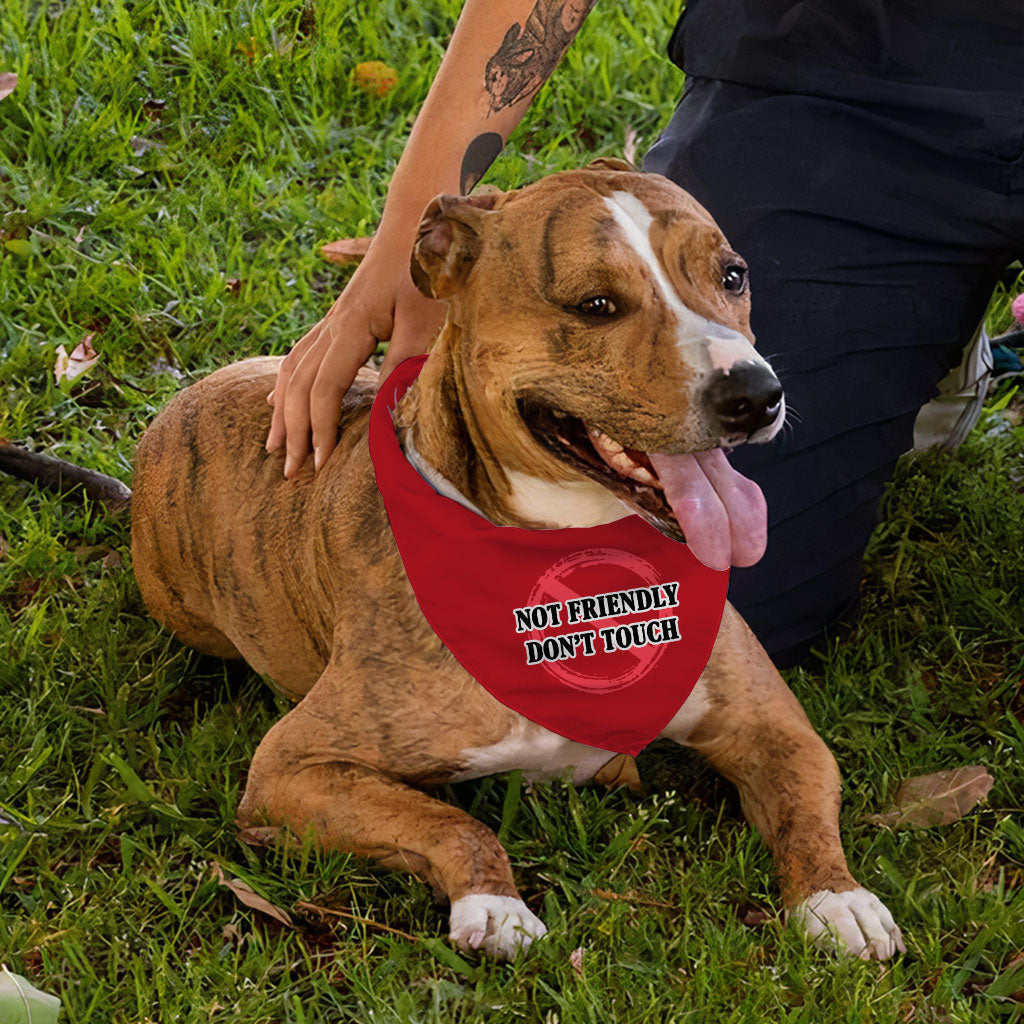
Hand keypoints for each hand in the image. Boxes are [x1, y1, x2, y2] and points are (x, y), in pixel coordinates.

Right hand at [266, 245, 445, 476]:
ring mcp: (333, 320)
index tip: (322, 465)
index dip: (321, 429)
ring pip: (292, 370)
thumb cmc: (428, 269)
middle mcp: (333, 325)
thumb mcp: (425, 320)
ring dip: (283, 411)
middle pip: (299, 385)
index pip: (324, 389)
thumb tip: (386, 414)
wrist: (420, 220)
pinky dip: (287, 383)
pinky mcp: (340, 318)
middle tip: (291, 471)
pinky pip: (300, 355)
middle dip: (293, 430)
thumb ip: (405, 365)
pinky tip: (278, 399)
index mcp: (350, 326)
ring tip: (275, 446)